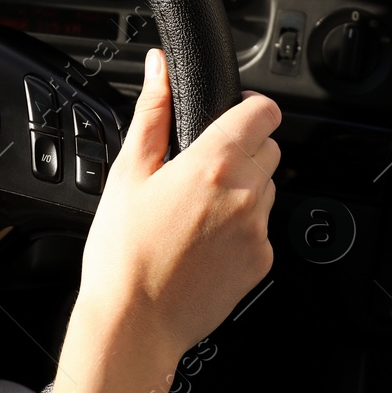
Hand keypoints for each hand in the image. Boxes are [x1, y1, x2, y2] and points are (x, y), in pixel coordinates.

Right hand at [76, 48, 280, 359]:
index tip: (232, 115)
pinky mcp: (262, 262)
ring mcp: (257, 231)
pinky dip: (241, 227)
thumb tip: (158, 68)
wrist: (134, 325)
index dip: (250, 107)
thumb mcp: (127, 173)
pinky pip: (261, 228)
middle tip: (200, 169)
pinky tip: (203, 241)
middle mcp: (244, 195)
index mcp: (212, 164)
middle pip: (268, 149)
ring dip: (243, 189)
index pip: (264, 113)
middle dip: (242, 149)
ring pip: (267, 188)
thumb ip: (152, 113)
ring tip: (196, 210)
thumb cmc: (122, 255)